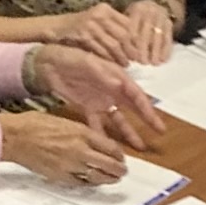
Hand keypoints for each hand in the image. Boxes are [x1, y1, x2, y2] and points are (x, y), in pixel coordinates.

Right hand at [0, 111, 126, 185]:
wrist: (15, 136)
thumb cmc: (34, 124)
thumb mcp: (64, 121)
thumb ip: (82, 133)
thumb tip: (95, 142)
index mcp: (82, 133)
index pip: (111, 147)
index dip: (120, 155)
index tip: (121, 157)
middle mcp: (80, 150)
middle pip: (109, 164)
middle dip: (119, 170)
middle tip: (122, 172)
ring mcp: (71, 165)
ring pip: (98, 176)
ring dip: (108, 179)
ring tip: (112, 180)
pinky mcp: (60, 176)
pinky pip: (81, 183)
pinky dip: (89, 183)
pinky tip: (92, 182)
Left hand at [31, 45, 166, 149]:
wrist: (47, 64)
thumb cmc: (70, 57)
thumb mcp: (87, 62)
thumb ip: (103, 74)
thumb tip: (119, 85)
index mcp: (116, 76)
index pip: (136, 95)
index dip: (148, 110)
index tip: (157, 124)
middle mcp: (112, 89)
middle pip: (132, 107)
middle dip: (145, 120)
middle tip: (158, 135)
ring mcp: (100, 100)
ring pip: (118, 118)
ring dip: (127, 132)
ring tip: (138, 146)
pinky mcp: (87, 107)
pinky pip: (98, 124)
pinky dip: (104, 135)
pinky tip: (109, 147)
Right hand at [51, 3, 133, 64]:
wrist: (55, 28)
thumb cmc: (80, 28)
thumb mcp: (98, 23)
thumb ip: (115, 28)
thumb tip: (136, 43)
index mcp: (106, 10)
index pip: (129, 24)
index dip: (137, 39)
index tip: (143, 50)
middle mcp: (100, 15)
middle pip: (124, 34)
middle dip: (132, 50)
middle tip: (138, 61)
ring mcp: (91, 24)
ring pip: (113, 44)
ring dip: (121, 56)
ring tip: (127, 65)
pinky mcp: (83, 35)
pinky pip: (100, 50)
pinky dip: (108, 59)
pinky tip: (112, 65)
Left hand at [124, 0, 175, 65]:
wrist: (157, 4)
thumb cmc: (137, 15)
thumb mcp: (128, 15)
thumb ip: (123, 28)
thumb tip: (118, 49)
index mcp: (137, 10)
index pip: (133, 28)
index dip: (131, 43)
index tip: (130, 56)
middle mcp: (150, 12)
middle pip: (146, 33)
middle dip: (144, 49)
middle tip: (142, 62)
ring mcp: (161, 18)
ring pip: (158, 36)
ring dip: (156, 51)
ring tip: (154, 63)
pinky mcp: (169, 24)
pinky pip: (168, 38)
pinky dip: (167, 50)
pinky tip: (164, 60)